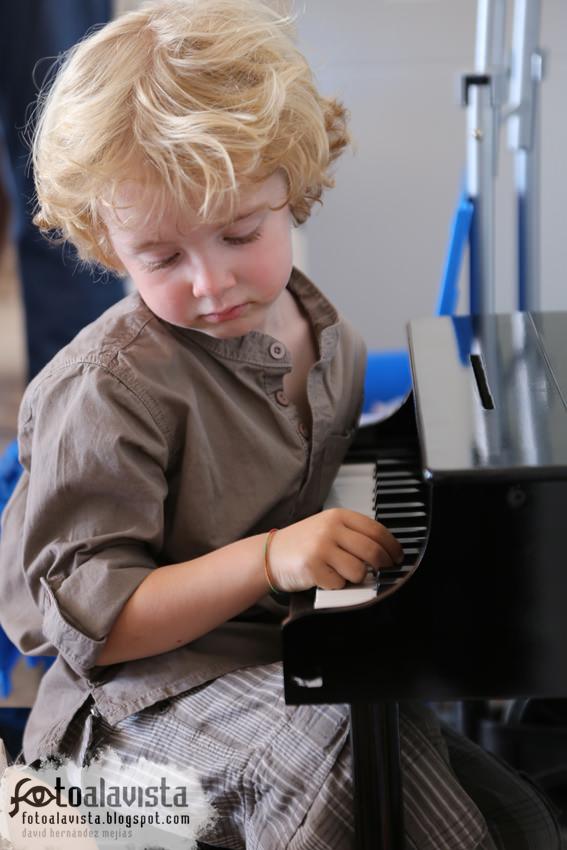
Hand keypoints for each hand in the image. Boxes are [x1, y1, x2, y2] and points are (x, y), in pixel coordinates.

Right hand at [267, 508, 403, 592]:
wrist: (271, 554)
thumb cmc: (304, 543)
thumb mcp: (328, 528)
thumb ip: (354, 534)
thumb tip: (386, 550)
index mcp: (338, 516)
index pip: (376, 530)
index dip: (392, 546)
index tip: (397, 557)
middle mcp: (330, 529)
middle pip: (372, 551)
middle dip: (382, 565)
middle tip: (383, 570)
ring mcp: (321, 548)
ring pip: (358, 570)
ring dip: (356, 577)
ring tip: (343, 573)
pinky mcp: (313, 567)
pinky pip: (339, 583)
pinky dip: (336, 585)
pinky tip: (326, 578)